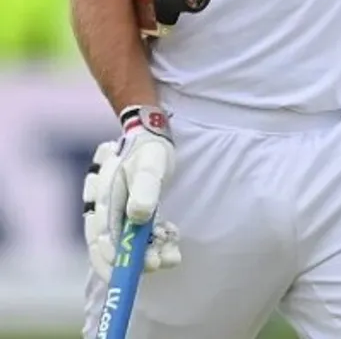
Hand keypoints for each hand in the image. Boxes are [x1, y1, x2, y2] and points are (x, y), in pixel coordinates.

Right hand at [82, 108, 178, 280]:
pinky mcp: (132, 218)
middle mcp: (105, 211)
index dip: (112, 257)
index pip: (100, 236)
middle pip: (110, 246)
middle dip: (131, 262)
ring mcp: (118, 216)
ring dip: (147, 255)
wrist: (152, 138)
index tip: (129, 270)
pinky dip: (153, 245)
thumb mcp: (149, 165)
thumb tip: (137, 216)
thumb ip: (144, 189)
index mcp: (102, 198)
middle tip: (157, 265)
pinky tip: (172, 244)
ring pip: (126, 244)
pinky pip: (139, 238)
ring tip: (172, 257)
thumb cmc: (148, 151)